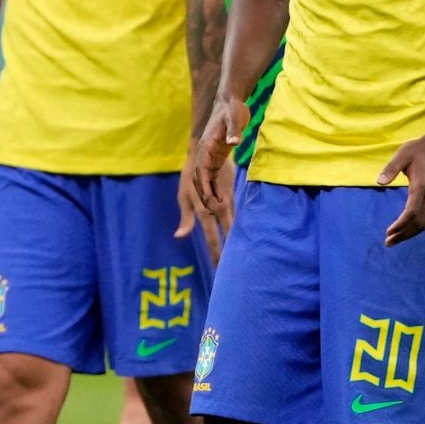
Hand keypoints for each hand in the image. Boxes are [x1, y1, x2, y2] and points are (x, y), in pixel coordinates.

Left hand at [176, 149, 234, 265]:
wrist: (207, 151)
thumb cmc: (189, 175)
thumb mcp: (183, 195)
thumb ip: (185, 219)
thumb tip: (179, 237)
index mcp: (204, 211)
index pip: (213, 239)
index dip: (216, 255)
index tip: (219, 271)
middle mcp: (219, 209)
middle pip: (230, 237)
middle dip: (232, 255)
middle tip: (237, 272)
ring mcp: (230, 203)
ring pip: (237, 228)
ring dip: (240, 243)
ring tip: (244, 259)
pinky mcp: (236, 197)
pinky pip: (240, 217)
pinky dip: (242, 228)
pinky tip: (245, 237)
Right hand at [194, 95, 249, 210]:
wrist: (230, 101)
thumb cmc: (232, 109)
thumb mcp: (235, 118)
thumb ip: (234, 131)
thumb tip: (235, 142)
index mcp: (207, 144)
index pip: (202, 168)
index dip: (205, 184)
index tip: (211, 198)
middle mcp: (205, 151)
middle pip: (199, 176)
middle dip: (204, 193)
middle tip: (214, 209)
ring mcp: (210, 154)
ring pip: (204, 178)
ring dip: (208, 192)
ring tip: (217, 207)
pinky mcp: (216, 155)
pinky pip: (211, 174)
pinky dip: (214, 186)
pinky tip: (221, 197)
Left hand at [378, 131, 424, 246]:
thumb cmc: (417, 150)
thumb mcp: (401, 154)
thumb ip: (390, 168)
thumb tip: (379, 182)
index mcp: (422, 186)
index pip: (413, 211)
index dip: (401, 224)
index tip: (389, 232)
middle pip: (420, 222)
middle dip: (404, 234)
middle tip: (388, 242)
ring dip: (410, 234)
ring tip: (394, 240)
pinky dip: (417, 228)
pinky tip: (406, 231)